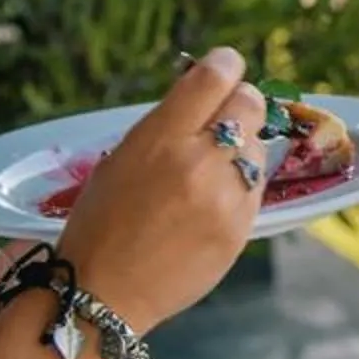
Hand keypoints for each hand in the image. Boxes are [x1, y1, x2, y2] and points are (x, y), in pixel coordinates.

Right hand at [54, 46, 270, 331]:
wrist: (104, 293)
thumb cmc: (100, 223)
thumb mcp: (119, 159)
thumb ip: (165, 125)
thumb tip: (201, 91)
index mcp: (161, 138)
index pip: (214, 76)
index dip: (224, 64)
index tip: (224, 65)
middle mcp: (200, 162)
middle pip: (249, 103)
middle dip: (240, 102)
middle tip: (224, 115)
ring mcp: (226, 198)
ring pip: (258, 147)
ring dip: (242, 147)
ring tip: (210, 168)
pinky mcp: (241, 229)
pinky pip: (256, 188)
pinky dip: (241, 185)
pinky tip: (213, 199)